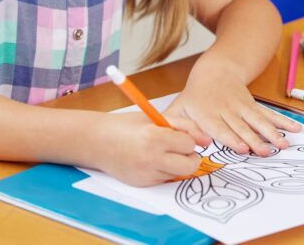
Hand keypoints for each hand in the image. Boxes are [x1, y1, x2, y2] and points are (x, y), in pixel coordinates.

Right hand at [89, 110, 210, 186]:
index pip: (189, 144)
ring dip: (178, 164)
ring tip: (166, 153)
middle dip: (190, 156)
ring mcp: (146, 174)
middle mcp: (151, 159)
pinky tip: (152, 161)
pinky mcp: (143, 185)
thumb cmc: (126, 126)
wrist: (96, 142)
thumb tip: (207, 140)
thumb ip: (183, 126)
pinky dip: (165, 171)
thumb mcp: (155, 118)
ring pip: (179, 174)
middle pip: (190, 165)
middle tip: (179, 148)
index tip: (179, 135)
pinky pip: (165, 179)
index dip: (188, 138)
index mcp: (154, 137)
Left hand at [167, 58, 300, 156]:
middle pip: (242, 126)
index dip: (232, 137)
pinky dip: (282, 121)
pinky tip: (295, 129)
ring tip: (284, 143)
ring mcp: (242, 106)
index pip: (221, 127)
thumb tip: (164, 140)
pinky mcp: (253, 105)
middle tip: (266, 151)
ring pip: (258, 120)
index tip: (242, 148)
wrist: (215, 70)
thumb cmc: (195, 95)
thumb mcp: (180, 106)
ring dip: (272, 132)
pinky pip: (268, 114)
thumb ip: (172, 123)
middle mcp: (227, 110)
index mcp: (208, 113)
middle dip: (255, 139)